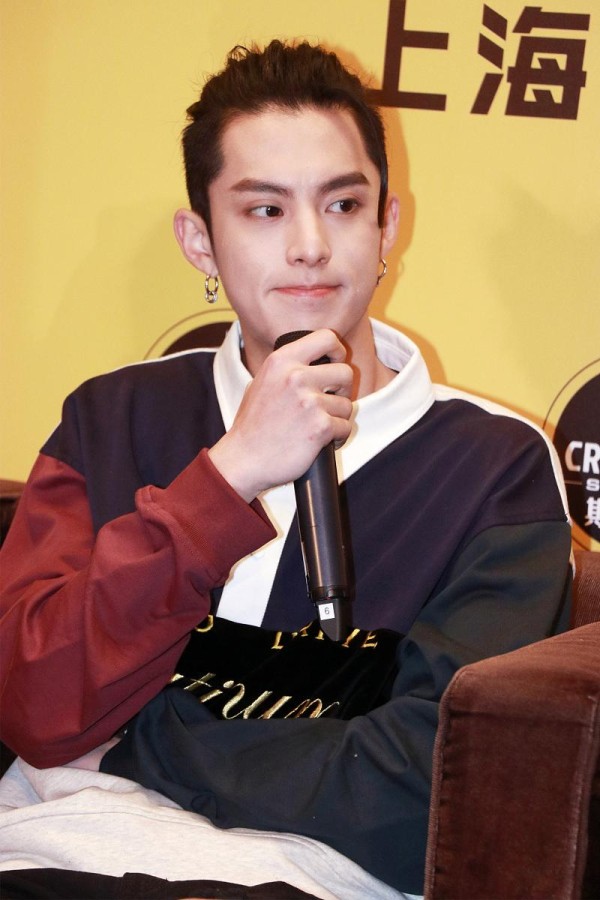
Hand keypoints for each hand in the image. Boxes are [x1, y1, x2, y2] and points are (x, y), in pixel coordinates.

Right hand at [208, 330, 353, 500]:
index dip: (338, 351)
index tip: (335, 364)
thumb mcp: (261, 383)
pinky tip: (322, 442)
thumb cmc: (252, 426)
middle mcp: (295, 377)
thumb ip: (286, 369)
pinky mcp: (320, 427)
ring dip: (338, 418)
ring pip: (347, 404)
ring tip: (319, 427)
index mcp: (281, 361)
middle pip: (345, 372)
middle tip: (331, 403)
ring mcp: (309, 402)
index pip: (326, 337)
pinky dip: (338, 437)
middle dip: (343, 390)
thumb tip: (316, 362)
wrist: (243, 460)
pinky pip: (345, 427)